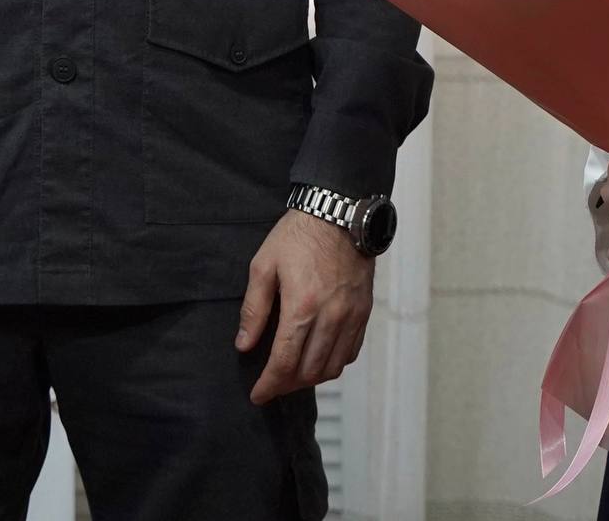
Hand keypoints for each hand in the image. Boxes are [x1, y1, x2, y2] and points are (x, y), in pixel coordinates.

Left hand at [236, 210, 373, 405]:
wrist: (339, 213)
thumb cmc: (297, 236)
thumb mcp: (263, 266)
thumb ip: (253, 309)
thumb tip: (244, 343)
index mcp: (301, 307)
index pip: (284, 362)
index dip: (269, 384)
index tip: (257, 395)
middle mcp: (330, 317)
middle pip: (309, 371)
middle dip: (287, 385)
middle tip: (272, 384)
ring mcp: (351, 317)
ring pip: (332, 367)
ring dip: (310, 379)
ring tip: (293, 376)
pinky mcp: (363, 313)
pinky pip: (350, 353)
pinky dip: (333, 364)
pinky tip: (319, 361)